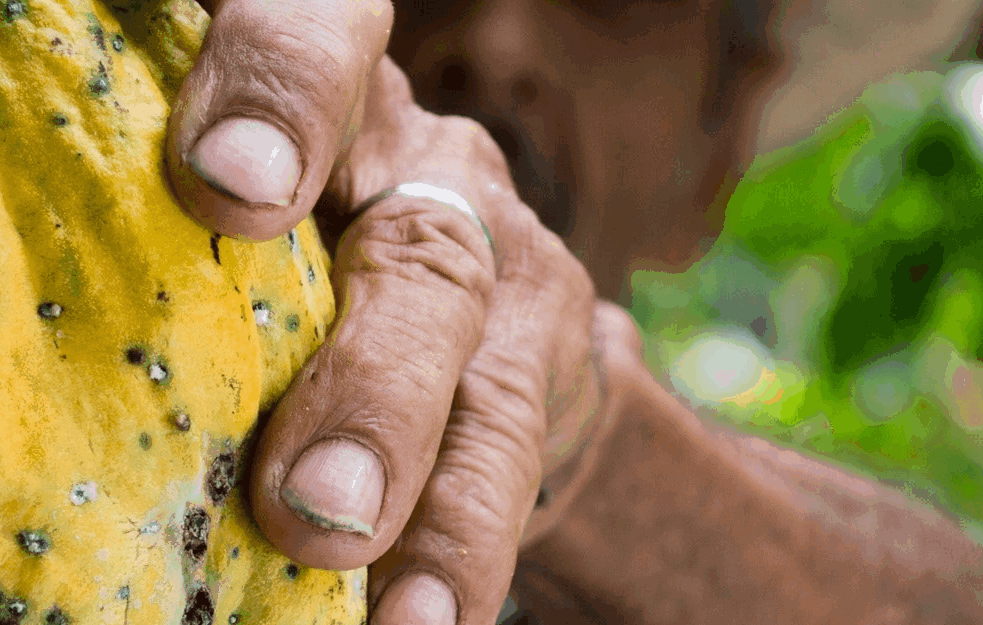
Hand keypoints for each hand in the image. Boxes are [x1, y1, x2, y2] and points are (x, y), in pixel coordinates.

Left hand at [165, 3, 625, 623]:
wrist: (472, 285)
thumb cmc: (309, 233)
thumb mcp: (250, 200)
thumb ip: (175, 235)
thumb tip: (35, 326)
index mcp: (339, 99)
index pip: (322, 29)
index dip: (287, 88)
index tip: (230, 192)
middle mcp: (427, 170)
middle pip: (420, 256)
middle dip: (374, 384)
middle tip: (313, 507)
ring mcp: (499, 264)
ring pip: (486, 379)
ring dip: (442, 503)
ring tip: (399, 616)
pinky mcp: (546, 354)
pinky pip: (511, 453)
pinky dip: (467, 542)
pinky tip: (427, 618)